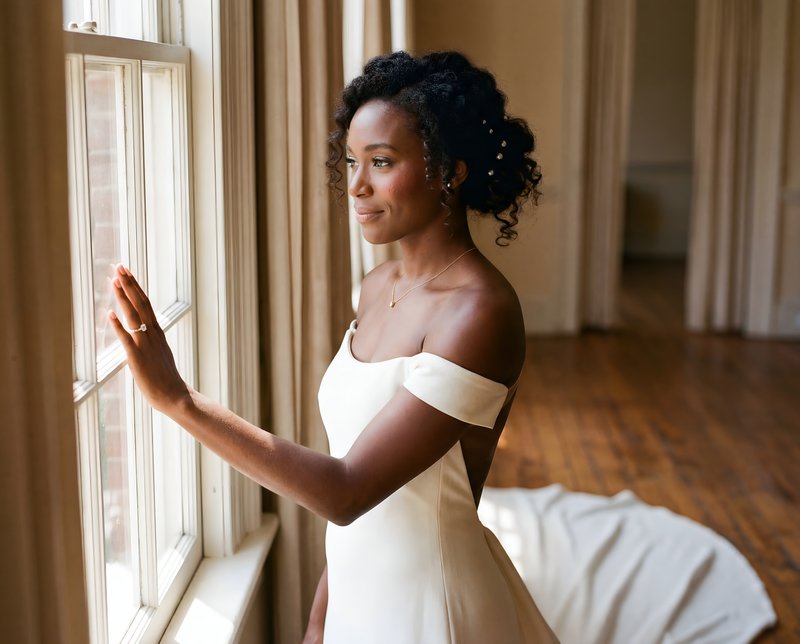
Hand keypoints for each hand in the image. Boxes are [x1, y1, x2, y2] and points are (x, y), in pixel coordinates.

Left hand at [108, 264, 190, 413]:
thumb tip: (143, 338)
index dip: (136, 288)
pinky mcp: (137, 357)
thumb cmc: (166, 380)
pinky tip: (109, 313)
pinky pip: (127, 338)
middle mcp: (153, 335)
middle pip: (141, 303)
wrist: (175, 396)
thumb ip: (151, 344)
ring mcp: (145, 345)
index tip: (127, 273)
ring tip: (114, 281)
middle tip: (120, 267)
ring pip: (134, 315)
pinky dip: (118, 325)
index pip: (146, 304)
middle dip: (129, 284)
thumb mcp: (160, 356)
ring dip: (124, 297)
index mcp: (158, 333)